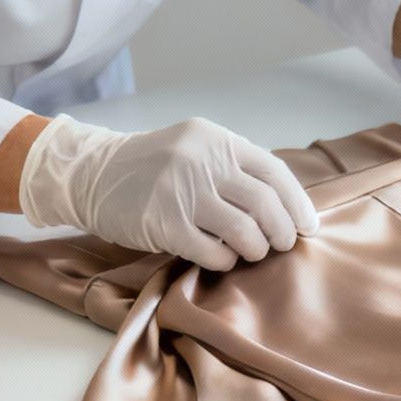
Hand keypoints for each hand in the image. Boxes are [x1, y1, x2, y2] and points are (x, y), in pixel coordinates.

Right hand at [18, 116, 318, 271]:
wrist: (92, 174)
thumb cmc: (154, 167)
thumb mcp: (197, 149)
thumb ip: (235, 168)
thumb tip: (287, 206)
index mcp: (217, 141)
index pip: (274, 173)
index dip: (297, 204)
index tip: (307, 226)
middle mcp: (202, 162)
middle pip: (265, 204)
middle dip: (282, 231)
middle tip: (282, 244)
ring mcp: (181, 193)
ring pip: (244, 231)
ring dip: (256, 249)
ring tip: (250, 251)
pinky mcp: (163, 224)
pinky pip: (213, 252)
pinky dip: (226, 260)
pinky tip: (221, 256)